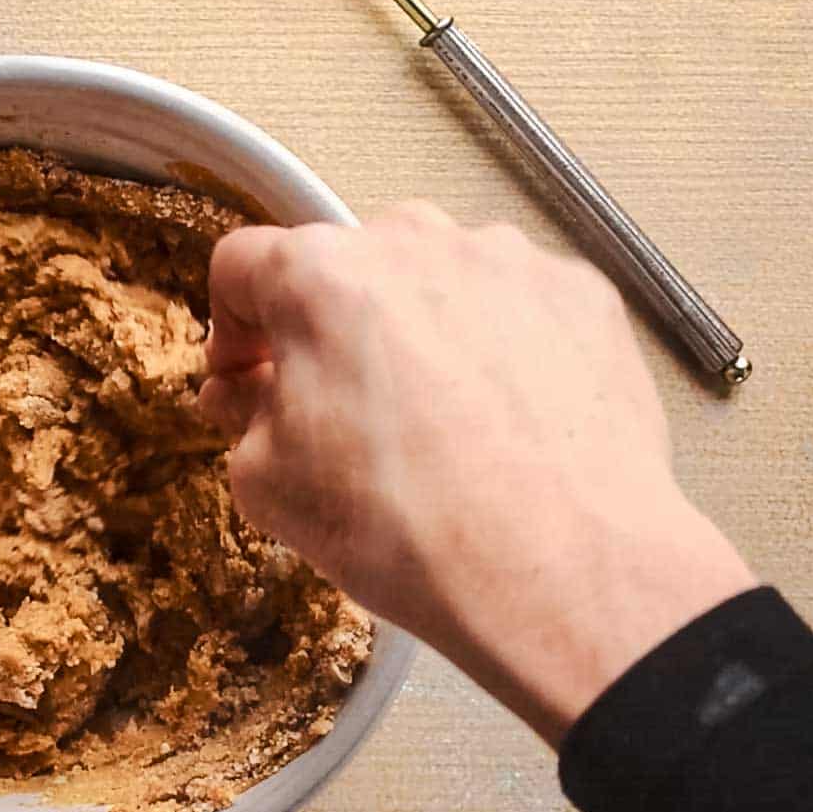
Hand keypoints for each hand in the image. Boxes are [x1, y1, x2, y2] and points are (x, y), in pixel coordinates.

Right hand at [199, 207, 755, 743]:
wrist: (560, 570)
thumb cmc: (402, 527)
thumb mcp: (270, 485)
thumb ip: (241, 415)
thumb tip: (244, 392)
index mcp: (320, 276)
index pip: (243, 265)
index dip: (231, 327)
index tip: (246, 377)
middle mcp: (415, 241)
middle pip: (346, 267)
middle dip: (330, 332)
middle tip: (339, 412)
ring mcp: (509, 261)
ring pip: (434, 283)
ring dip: (417, 335)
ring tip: (436, 426)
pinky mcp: (582, 296)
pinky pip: (514, 308)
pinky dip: (498, 352)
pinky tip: (502, 426)